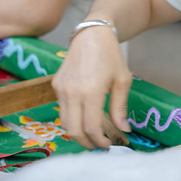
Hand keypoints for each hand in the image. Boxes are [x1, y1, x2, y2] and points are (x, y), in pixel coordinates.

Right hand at [51, 27, 132, 149]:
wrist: (91, 35)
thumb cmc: (111, 55)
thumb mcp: (122, 81)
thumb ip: (120, 108)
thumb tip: (124, 130)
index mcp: (91, 91)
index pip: (91, 127)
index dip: (100, 141)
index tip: (109, 145)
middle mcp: (72, 92)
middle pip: (73, 130)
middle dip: (86, 143)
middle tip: (98, 145)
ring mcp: (61, 89)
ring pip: (64, 122)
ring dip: (77, 133)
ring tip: (92, 136)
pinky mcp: (56, 85)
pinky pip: (62, 109)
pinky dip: (72, 119)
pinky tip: (84, 118)